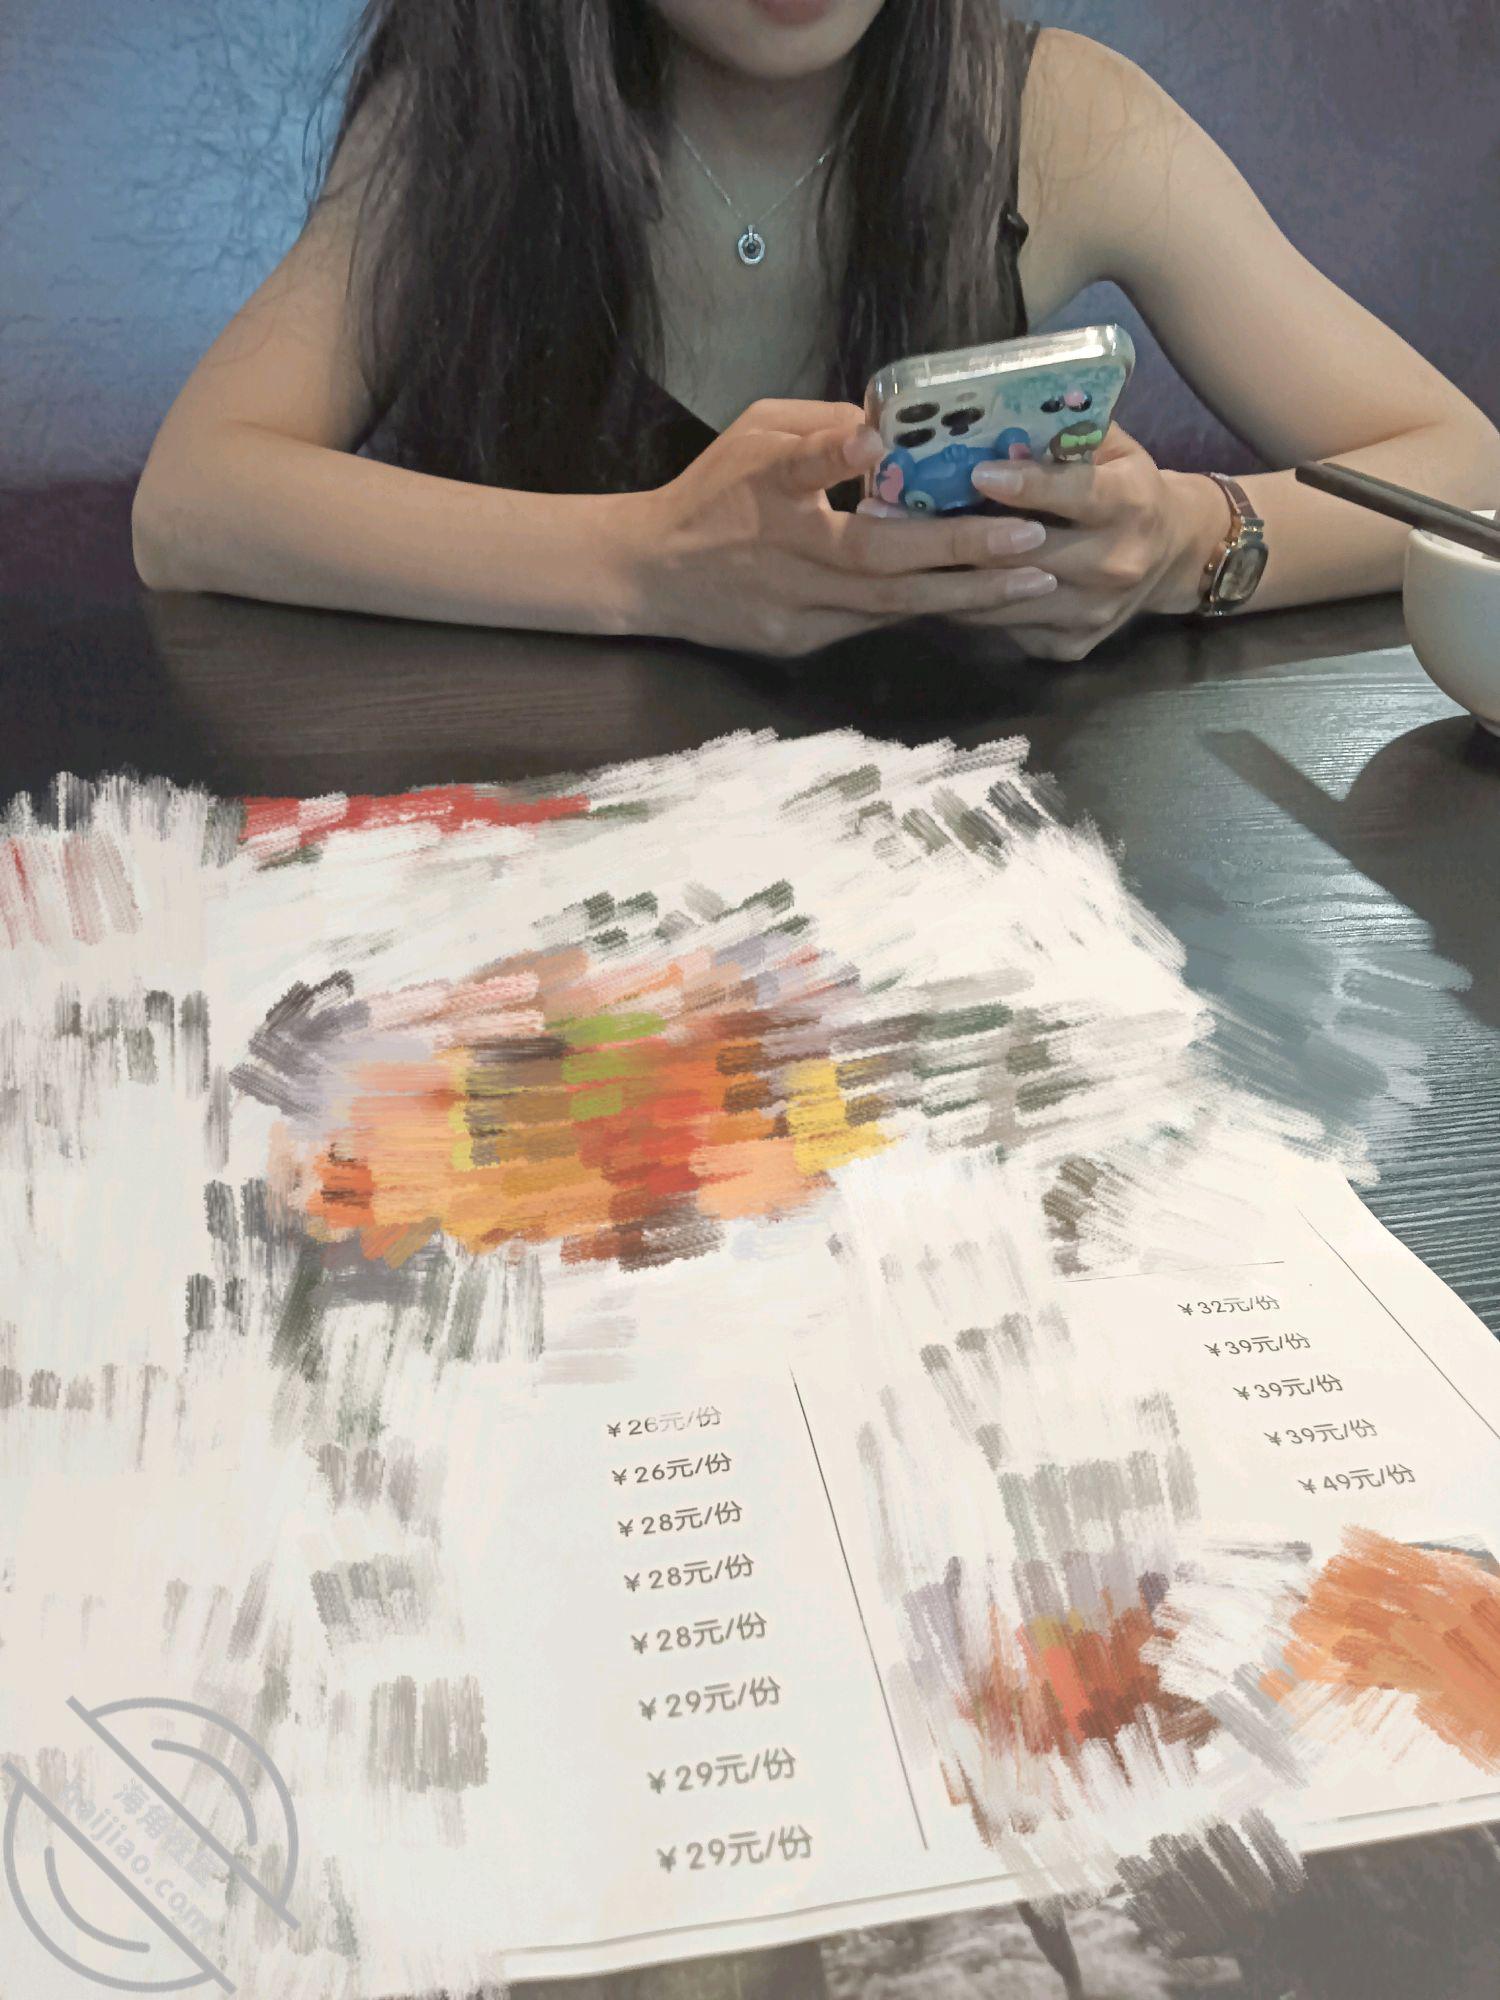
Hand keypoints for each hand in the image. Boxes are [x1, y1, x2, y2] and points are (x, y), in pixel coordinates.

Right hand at [628, 400, 1060, 657]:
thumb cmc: (709, 491)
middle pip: (876, 558)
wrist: (651, 575)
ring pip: (889, 604)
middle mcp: (784, 554)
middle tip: (1031, 539)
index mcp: (764, 490)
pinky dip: (930, 610)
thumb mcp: (752, 432)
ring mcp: (794, 608)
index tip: (880, 443)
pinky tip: (984, 601)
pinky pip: (875, 624)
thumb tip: (892, 425)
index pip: (800, 469)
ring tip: (1033, 579)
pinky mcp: (800, 641)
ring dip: (966, 594)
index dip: (838, 456)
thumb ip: (820, 427)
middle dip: (959, 549)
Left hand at [859, 426, 1228, 662]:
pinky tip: (924, 583)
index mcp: (1131, 503)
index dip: (1030, 486)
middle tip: (888, 514)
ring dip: (944, 575)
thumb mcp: (1113, 448)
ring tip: (887, 549)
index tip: (979, 474)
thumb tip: (994, 409)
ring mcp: (1091, 612)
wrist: (1171, 557)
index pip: (1078, 494)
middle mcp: (1116, 563)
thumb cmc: (1125, 486)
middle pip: (1026, 554)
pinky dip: (962, 605)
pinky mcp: (1070, 645)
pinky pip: (1001, 627)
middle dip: (958, 535)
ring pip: (1003, 599)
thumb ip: (1064, 433)